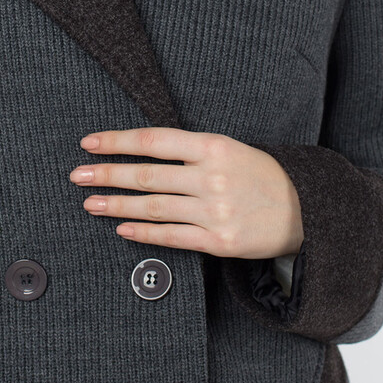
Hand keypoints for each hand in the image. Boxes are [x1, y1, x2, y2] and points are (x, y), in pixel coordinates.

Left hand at [69, 126, 303, 258]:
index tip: (90, 143)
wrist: (305, 209)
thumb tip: (140, 151)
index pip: (154, 140)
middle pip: (147, 175)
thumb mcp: (229, 148)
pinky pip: (172, 236)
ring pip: (154, 207)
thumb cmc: (259, 175)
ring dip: (116, 205)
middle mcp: (212, 177)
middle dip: (107, 174)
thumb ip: (189, 149)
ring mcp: (215, 211)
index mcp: (213, 146)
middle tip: (78, 174)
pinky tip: (122, 227)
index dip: (118, 141)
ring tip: (90, 203)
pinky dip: (143, 232)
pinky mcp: (219, 241)